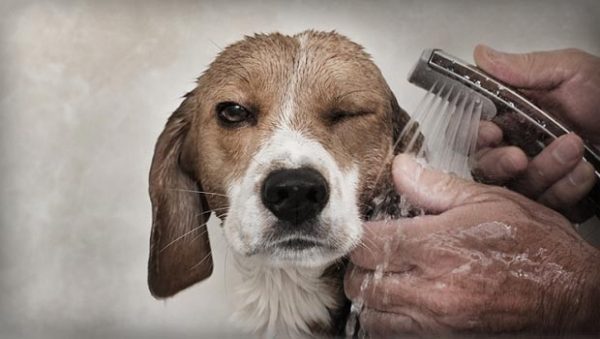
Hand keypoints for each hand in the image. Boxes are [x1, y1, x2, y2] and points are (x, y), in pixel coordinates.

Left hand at [345, 154, 599, 334]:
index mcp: (438, 248)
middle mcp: (431, 291)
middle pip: (360, 283)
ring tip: (388, 277)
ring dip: (371, 296)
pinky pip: (395, 334)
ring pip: (372, 315)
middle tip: (375, 253)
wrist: (574, 296)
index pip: (367, 245)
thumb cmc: (537, 248)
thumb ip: (436, 187)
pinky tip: (404, 300)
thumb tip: (400, 168)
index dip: (360, 235)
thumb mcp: (490, 202)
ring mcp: (436, 322)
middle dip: (361, 266)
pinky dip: (389, 319)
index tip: (368, 228)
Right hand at [472, 46, 599, 220]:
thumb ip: (526, 68)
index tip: (490, 133)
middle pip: (485, 168)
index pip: (475, 133)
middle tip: (519, 158)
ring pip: (517, 189)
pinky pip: (547, 207)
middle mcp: (519, 148)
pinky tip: (585, 172)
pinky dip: (567, 189)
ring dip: (544, 171)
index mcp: (514, 117)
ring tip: (574, 149)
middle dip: (499, 164)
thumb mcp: (572, 72)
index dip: (475, 137)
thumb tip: (481, 56)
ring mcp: (538, 177)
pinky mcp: (558, 200)